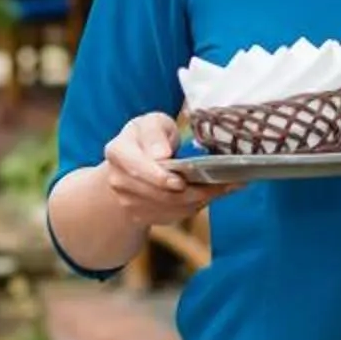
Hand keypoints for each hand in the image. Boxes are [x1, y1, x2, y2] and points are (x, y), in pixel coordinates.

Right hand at [101, 113, 231, 227]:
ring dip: (198, 200)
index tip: (182, 181)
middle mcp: (118, 180)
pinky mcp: (141, 216)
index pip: (138, 168)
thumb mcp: (154, 123)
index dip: (160, 177)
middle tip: (222, 184)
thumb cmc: (151, 136)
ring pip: (169, 208)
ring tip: (222, 188)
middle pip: (158, 194)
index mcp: (118, 152)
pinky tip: (208, 195)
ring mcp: (127, 202)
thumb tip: (161, 155)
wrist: (136, 160)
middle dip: (192, 191)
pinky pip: (172, 216)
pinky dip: (193, 207)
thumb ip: (155, 134)